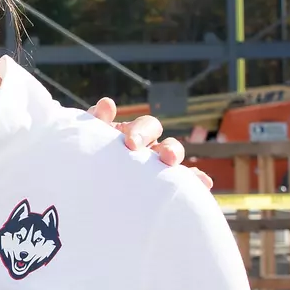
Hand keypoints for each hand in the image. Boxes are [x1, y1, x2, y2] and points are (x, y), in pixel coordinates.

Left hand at [89, 97, 213, 189]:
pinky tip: (204, 183)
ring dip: (178, 161)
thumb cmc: (88, 155)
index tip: (131, 143)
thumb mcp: (90, 138)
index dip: (141, 132)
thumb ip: (97, 122)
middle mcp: (150, 149)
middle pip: (169, 145)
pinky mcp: (163, 186)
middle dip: (167, 149)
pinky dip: (194, 180)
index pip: (147, 126)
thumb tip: (107, 103)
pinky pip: (183, 182)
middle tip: (163, 158)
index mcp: (134, 134)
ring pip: (175, 160)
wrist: (86, 185)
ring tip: (175, 167)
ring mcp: (157, 167)